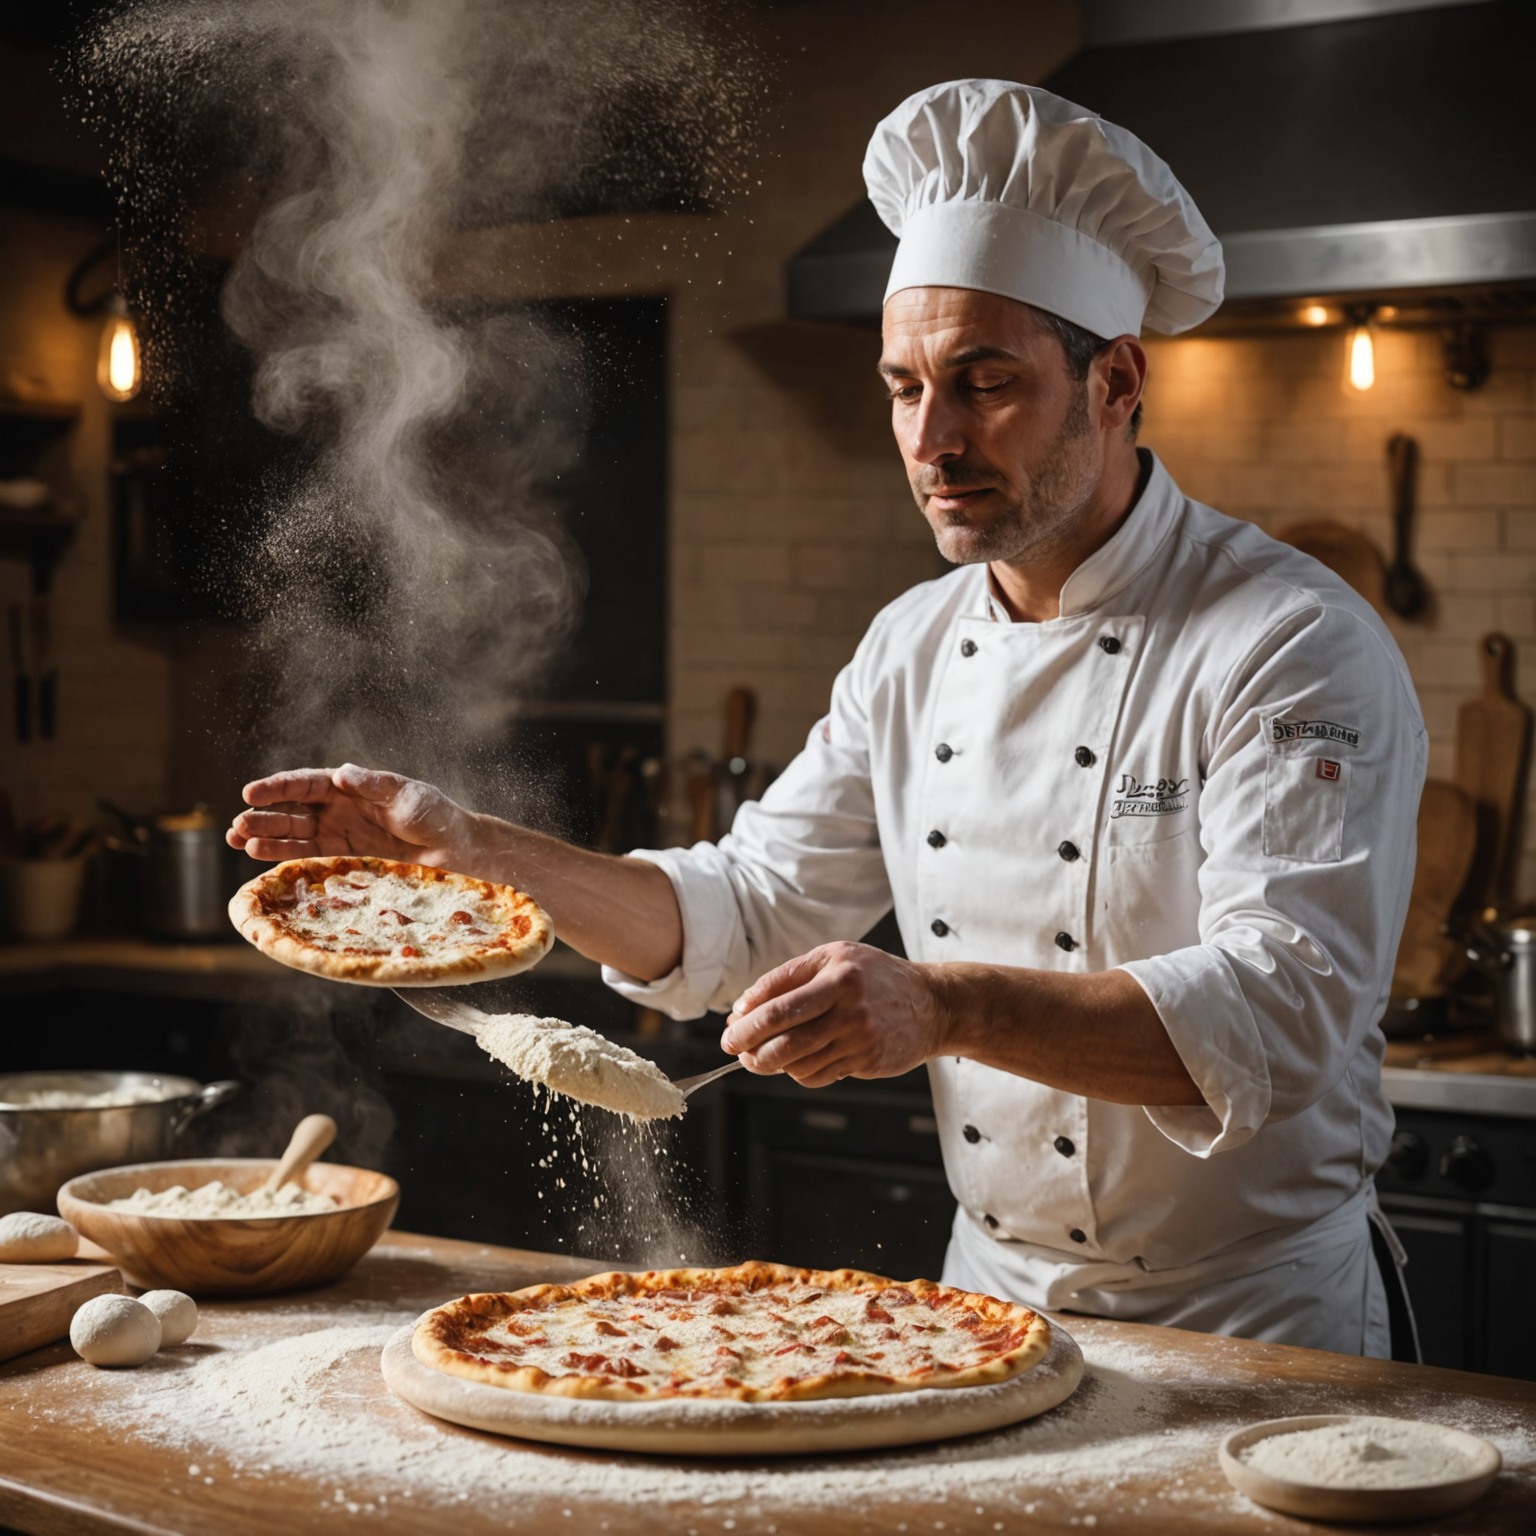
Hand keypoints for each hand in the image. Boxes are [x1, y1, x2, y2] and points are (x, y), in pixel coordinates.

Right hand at [226, 764, 480, 868]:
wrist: (453, 848)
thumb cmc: (434, 814)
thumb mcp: (407, 795)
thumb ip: (373, 786)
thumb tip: (341, 773)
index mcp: (351, 786)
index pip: (307, 784)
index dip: (278, 788)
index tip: (251, 792)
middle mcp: (339, 807)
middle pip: (293, 809)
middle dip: (264, 816)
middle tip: (236, 825)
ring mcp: (339, 831)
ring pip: (295, 832)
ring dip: (266, 835)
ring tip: (238, 840)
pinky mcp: (344, 854)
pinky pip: (309, 852)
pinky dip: (285, 853)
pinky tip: (260, 854)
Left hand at [719, 942, 943, 1088]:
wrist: (932, 1004)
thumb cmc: (874, 978)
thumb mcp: (835, 959)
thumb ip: (789, 978)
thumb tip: (742, 1009)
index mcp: (836, 972)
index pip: (776, 998)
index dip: (746, 1016)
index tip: (732, 1024)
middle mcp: (848, 1003)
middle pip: (780, 1033)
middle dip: (747, 1044)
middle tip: (733, 1048)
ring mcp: (859, 1035)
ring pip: (795, 1060)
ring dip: (769, 1063)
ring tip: (760, 1058)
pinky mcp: (866, 1061)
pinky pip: (816, 1075)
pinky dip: (797, 1073)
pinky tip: (796, 1062)